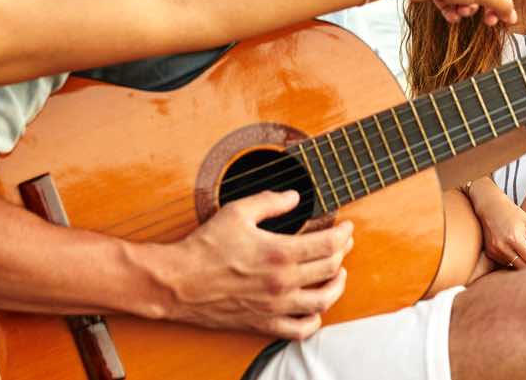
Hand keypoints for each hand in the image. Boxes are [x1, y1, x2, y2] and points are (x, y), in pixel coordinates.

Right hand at [152, 190, 352, 339]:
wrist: (178, 282)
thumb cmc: (205, 246)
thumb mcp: (238, 211)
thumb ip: (270, 201)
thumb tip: (294, 196)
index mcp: (280, 253)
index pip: (328, 244)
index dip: (344, 233)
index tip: (347, 226)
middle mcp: (282, 283)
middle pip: (330, 269)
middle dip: (343, 252)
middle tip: (343, 242)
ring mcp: (275, 306)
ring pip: (322, 302)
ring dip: (337, 286)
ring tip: (338, 274)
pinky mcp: (263, 323)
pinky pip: (299, 330)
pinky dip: (314, 321)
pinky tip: (315, 308)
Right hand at [468, 183, 525, 269]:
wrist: (490, 206)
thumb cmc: (512, 213)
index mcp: (514, 239)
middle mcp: (502, 247)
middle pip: (524, 268)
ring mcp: (495, 252)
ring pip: (515, 267)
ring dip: (525, 265)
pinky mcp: (490, 253)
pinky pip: (506, 263)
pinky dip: (515, 260)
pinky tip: (517, 250)